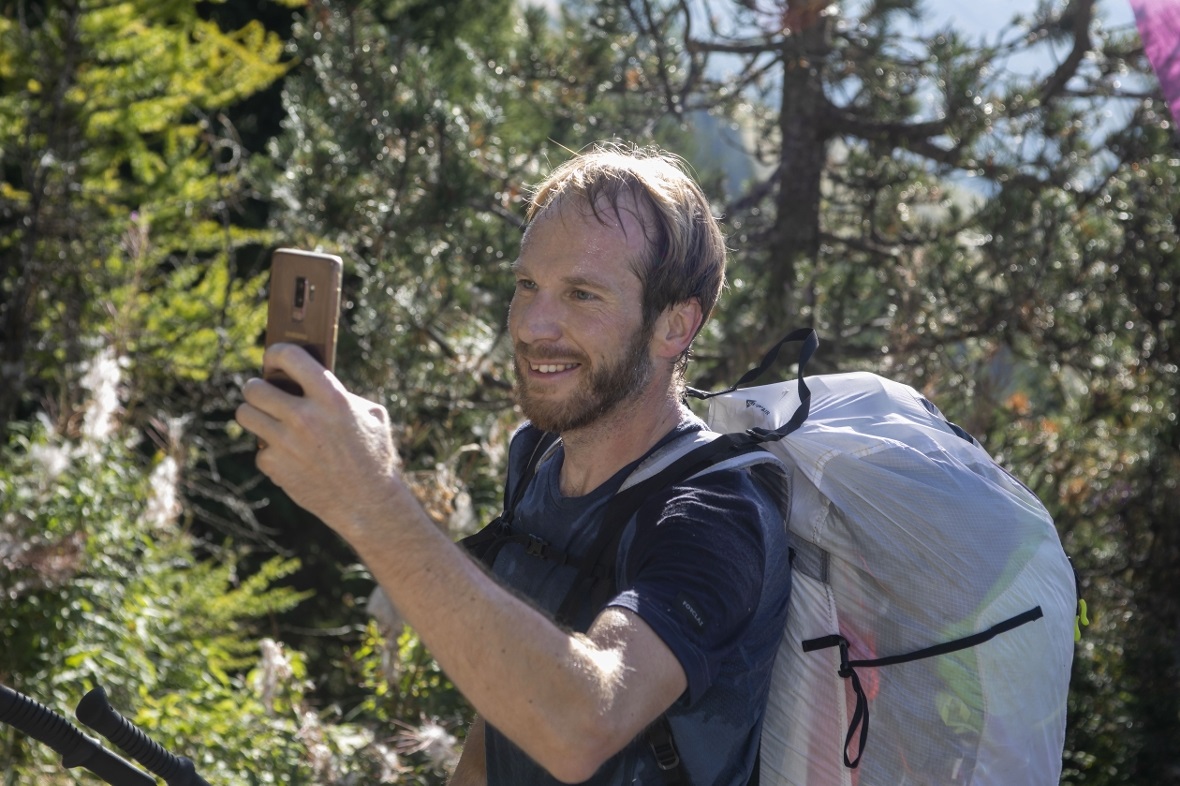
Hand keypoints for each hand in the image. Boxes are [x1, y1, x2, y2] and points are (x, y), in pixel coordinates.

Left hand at [235, 343, 400, 537]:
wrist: (368, 503)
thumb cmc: (374, 455)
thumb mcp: (372, 415)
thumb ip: (342, 394)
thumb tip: (315, 380)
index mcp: (331, 397)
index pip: (289, 357)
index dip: (276, 353)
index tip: (274, 358)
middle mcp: (304, 417)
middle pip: (254, 388)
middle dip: (257, 388)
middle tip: (264, 393)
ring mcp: (286, 443)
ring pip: (244, 415)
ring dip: (254, 415)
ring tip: (266, 418)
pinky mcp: (275, 466)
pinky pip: (259, 449)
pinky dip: (271, 453)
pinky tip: (288, 456)